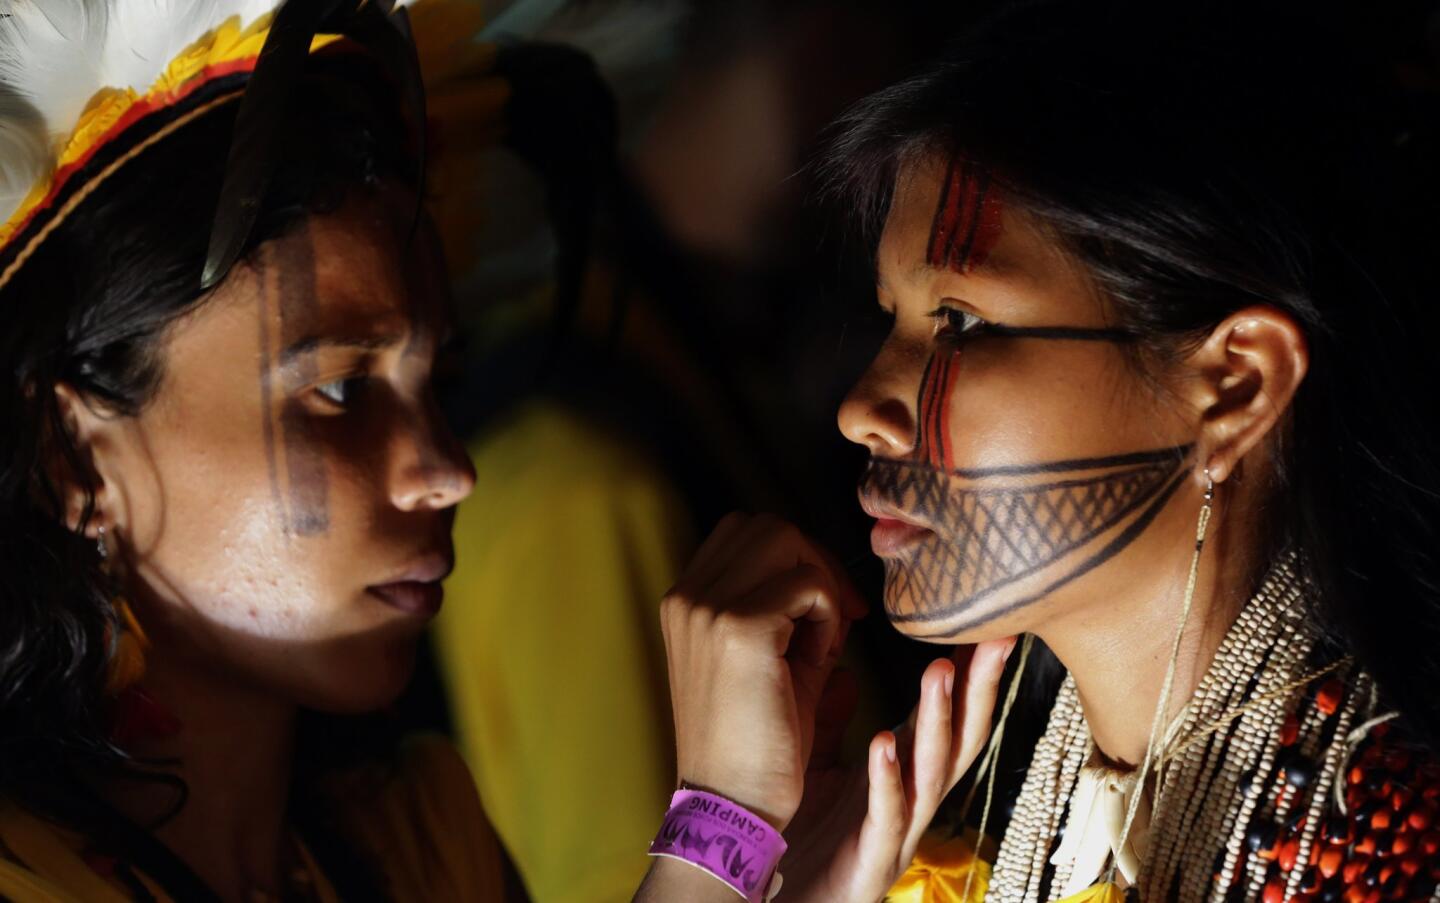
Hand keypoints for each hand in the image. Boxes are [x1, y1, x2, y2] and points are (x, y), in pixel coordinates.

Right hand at [659, 512, 866, 830]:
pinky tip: (821, 661)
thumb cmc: (757, 742)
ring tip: (822, 642)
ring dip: (819, 583)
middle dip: (813, 561)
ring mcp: (706, 608)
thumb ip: (789, 610)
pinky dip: (828, 615)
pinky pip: (808, 585)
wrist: (733, 804)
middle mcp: (686, 595)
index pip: (745, 531)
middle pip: (768, 525)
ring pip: (786, 540)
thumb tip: (832, 578)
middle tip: (837, 617)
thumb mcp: (769, 659)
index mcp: (684, 601)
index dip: (793, 557)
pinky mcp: (739, 628)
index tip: (823, 607)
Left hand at [779, 638, 1015, 902]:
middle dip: (980, 689)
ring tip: (940, 673)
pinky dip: (888, 778)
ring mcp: (897, 831)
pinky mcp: (871, 860)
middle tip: (995, 637)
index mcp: (903, 773)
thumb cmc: (805, 834)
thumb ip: (836, 721)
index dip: (969, 674)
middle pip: (959, 739)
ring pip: (931, 773)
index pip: (945, 716)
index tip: (988, 624)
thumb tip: (845, 672)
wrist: (773, 897)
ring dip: (939, 722)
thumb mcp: (823, 765)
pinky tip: (885, 741)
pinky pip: (885, 814)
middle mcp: (912, 800)